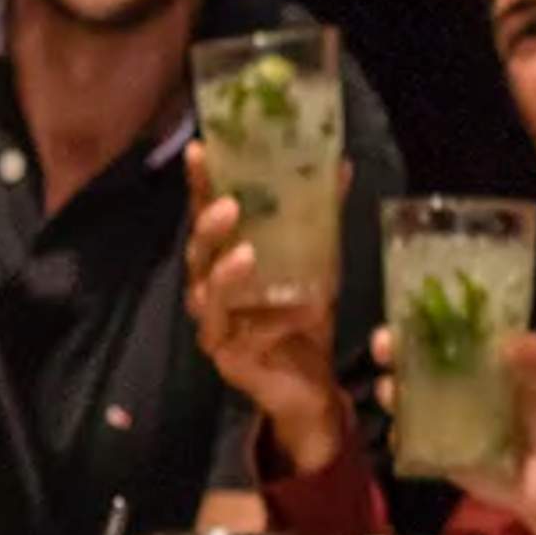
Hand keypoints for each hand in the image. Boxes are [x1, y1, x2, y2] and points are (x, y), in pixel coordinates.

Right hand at [182, 143, 350, 472]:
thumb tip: (339, 165)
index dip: (199, 184)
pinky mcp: (228, 358)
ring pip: (205, 297)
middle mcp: (209, 290)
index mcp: (225, 258)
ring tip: (246, 254)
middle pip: (196, 254)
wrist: (313, 384)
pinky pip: (242, 338)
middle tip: (228, 205)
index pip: (206, 214)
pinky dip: (269, 323)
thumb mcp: (319, 263)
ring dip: (223, 275)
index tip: (200, 150)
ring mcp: (214, 326)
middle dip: (207, 227)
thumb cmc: (305, 317)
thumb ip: (322, 219)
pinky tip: (295, 313)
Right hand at [383, 325, 535, 533]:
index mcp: (485, 364)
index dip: (425, 321)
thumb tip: (512, 339)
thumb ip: (535, 363)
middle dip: (396, 351)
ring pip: (408, 401)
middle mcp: (460, 388)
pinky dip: (401, 439)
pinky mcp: (442, 455)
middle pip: (418, 363)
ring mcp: (447, 422)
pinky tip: (398, 434)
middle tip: (385, 345)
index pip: (447, 334)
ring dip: (392, 392)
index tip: (408, 312)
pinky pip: (413, 445)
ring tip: (389, 389)